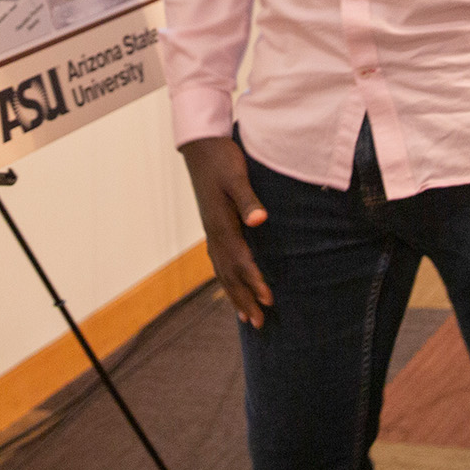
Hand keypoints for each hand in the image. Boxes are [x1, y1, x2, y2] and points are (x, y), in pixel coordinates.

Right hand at [181, 138, 273, 327]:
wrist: (201, 146)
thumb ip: (248, 200)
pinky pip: (219, 261)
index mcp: (221, 224)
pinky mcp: (213, 225)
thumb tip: (260, 221)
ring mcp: (211, 231)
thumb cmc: (222, 159)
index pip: (240, 261)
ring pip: (222, 271)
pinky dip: (227, 278)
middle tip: (258, 323)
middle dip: (244, 299)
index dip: (254, 282)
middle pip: (229, 274)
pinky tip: (232, 285)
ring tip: (245, 316)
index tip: (268, 301)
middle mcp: (214, 233)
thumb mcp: (237, 176)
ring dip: (234, 294)